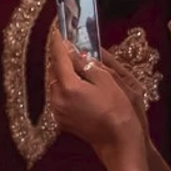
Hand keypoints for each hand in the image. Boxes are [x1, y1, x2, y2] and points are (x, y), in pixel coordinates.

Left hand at [44, 29, 145, 153]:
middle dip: (61, 58)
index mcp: (68, 86)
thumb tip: (72, 50)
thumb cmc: (117, 109)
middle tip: (71, 47)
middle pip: (53, 70)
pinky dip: (65, 88)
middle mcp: (57, 98)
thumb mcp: (107, 81)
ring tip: (78, 67)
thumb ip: (86, 64)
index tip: (57, 30)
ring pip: (54, 84)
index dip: (58, 42)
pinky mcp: (60, 119)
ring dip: (63, 74)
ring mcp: (57, 110)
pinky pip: (58, 97)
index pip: (59, 57)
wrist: (117, 140)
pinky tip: (79, 87)